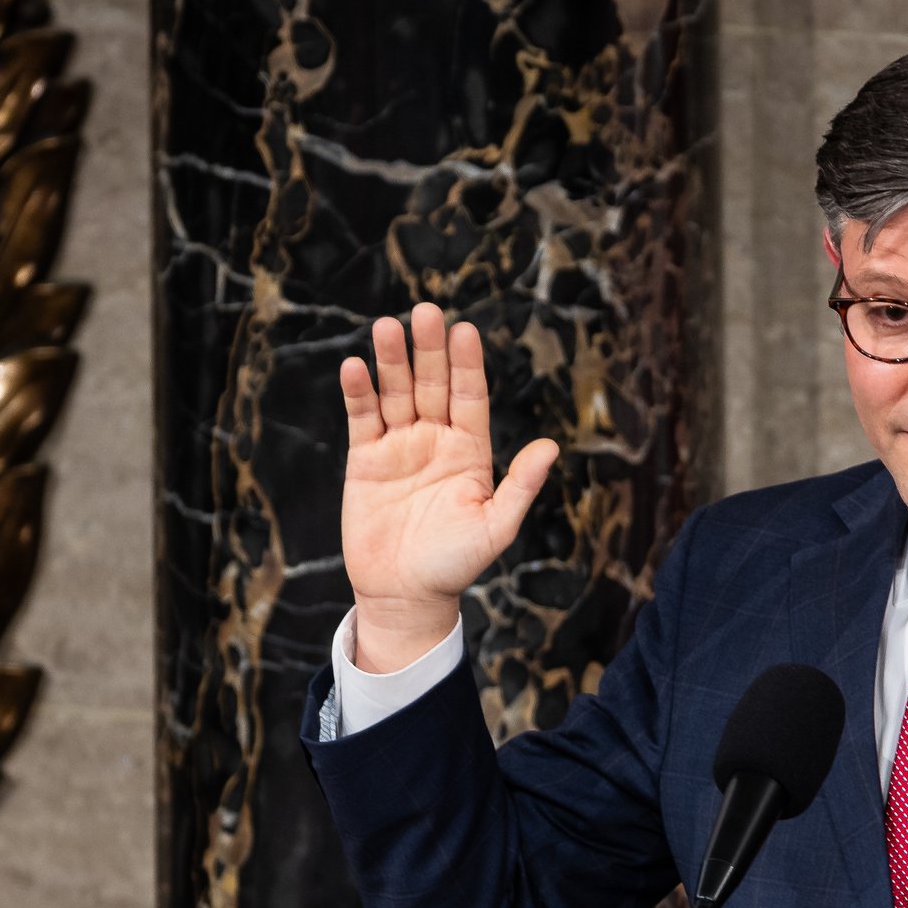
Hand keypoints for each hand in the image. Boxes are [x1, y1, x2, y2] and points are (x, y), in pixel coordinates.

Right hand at [337, 303, 559, 672]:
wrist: (405, 595)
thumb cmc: (455, 565)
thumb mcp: (495, 527)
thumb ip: (520, 486)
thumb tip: (552, 447)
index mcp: (471, 451)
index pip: (470, 396)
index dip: (467, 364)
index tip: (465, 331)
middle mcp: (436, 440)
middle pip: (432, 384)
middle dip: (428, 350)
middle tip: (425, 312)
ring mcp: (400, 447)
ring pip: (396, 393)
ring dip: (391, 361)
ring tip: (386, 328)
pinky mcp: (366, 460)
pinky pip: (362, 418)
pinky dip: (359, 393)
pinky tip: (356, 367)